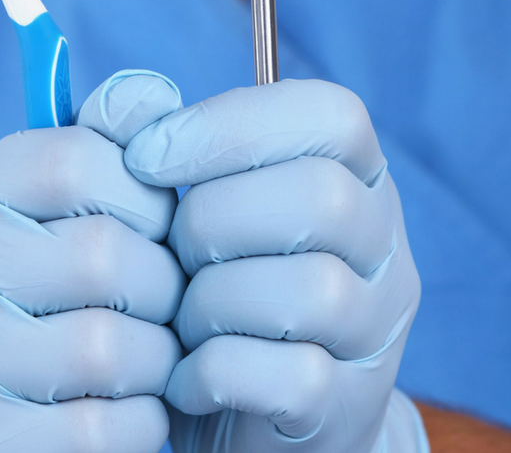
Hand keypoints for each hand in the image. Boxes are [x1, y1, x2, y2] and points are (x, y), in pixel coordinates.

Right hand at [0, 71, 186, 452]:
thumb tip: (152, 94)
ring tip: (151, 353)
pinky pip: (99, 433)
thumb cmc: (69, 283)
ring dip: (158, 358)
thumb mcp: (78, 202)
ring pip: (107, 348)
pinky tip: (133, 407)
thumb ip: (111, 140)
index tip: (151, 222)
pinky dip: (142, 422)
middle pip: (103, 254)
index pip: (75, 158)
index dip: (143, 193)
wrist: (17, 403)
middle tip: (162, 299)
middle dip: (164, 283)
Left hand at [125, 78, 427, 452]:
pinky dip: (216, 373)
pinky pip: (294, 378)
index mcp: (353, 173)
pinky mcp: (348, 405)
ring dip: (212, 303)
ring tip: (179, 318)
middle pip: (320, 197)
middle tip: (171, 253)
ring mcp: (376, 329)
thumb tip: (128, 102)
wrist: (243, 409)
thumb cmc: (207, 279)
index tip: (148, 157)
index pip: (331, 113)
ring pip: (312, 291)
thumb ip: (148, 139)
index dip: (229, 125)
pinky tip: (188, 372)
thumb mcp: (183, 201)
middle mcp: (382, 243)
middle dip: (211, 220)